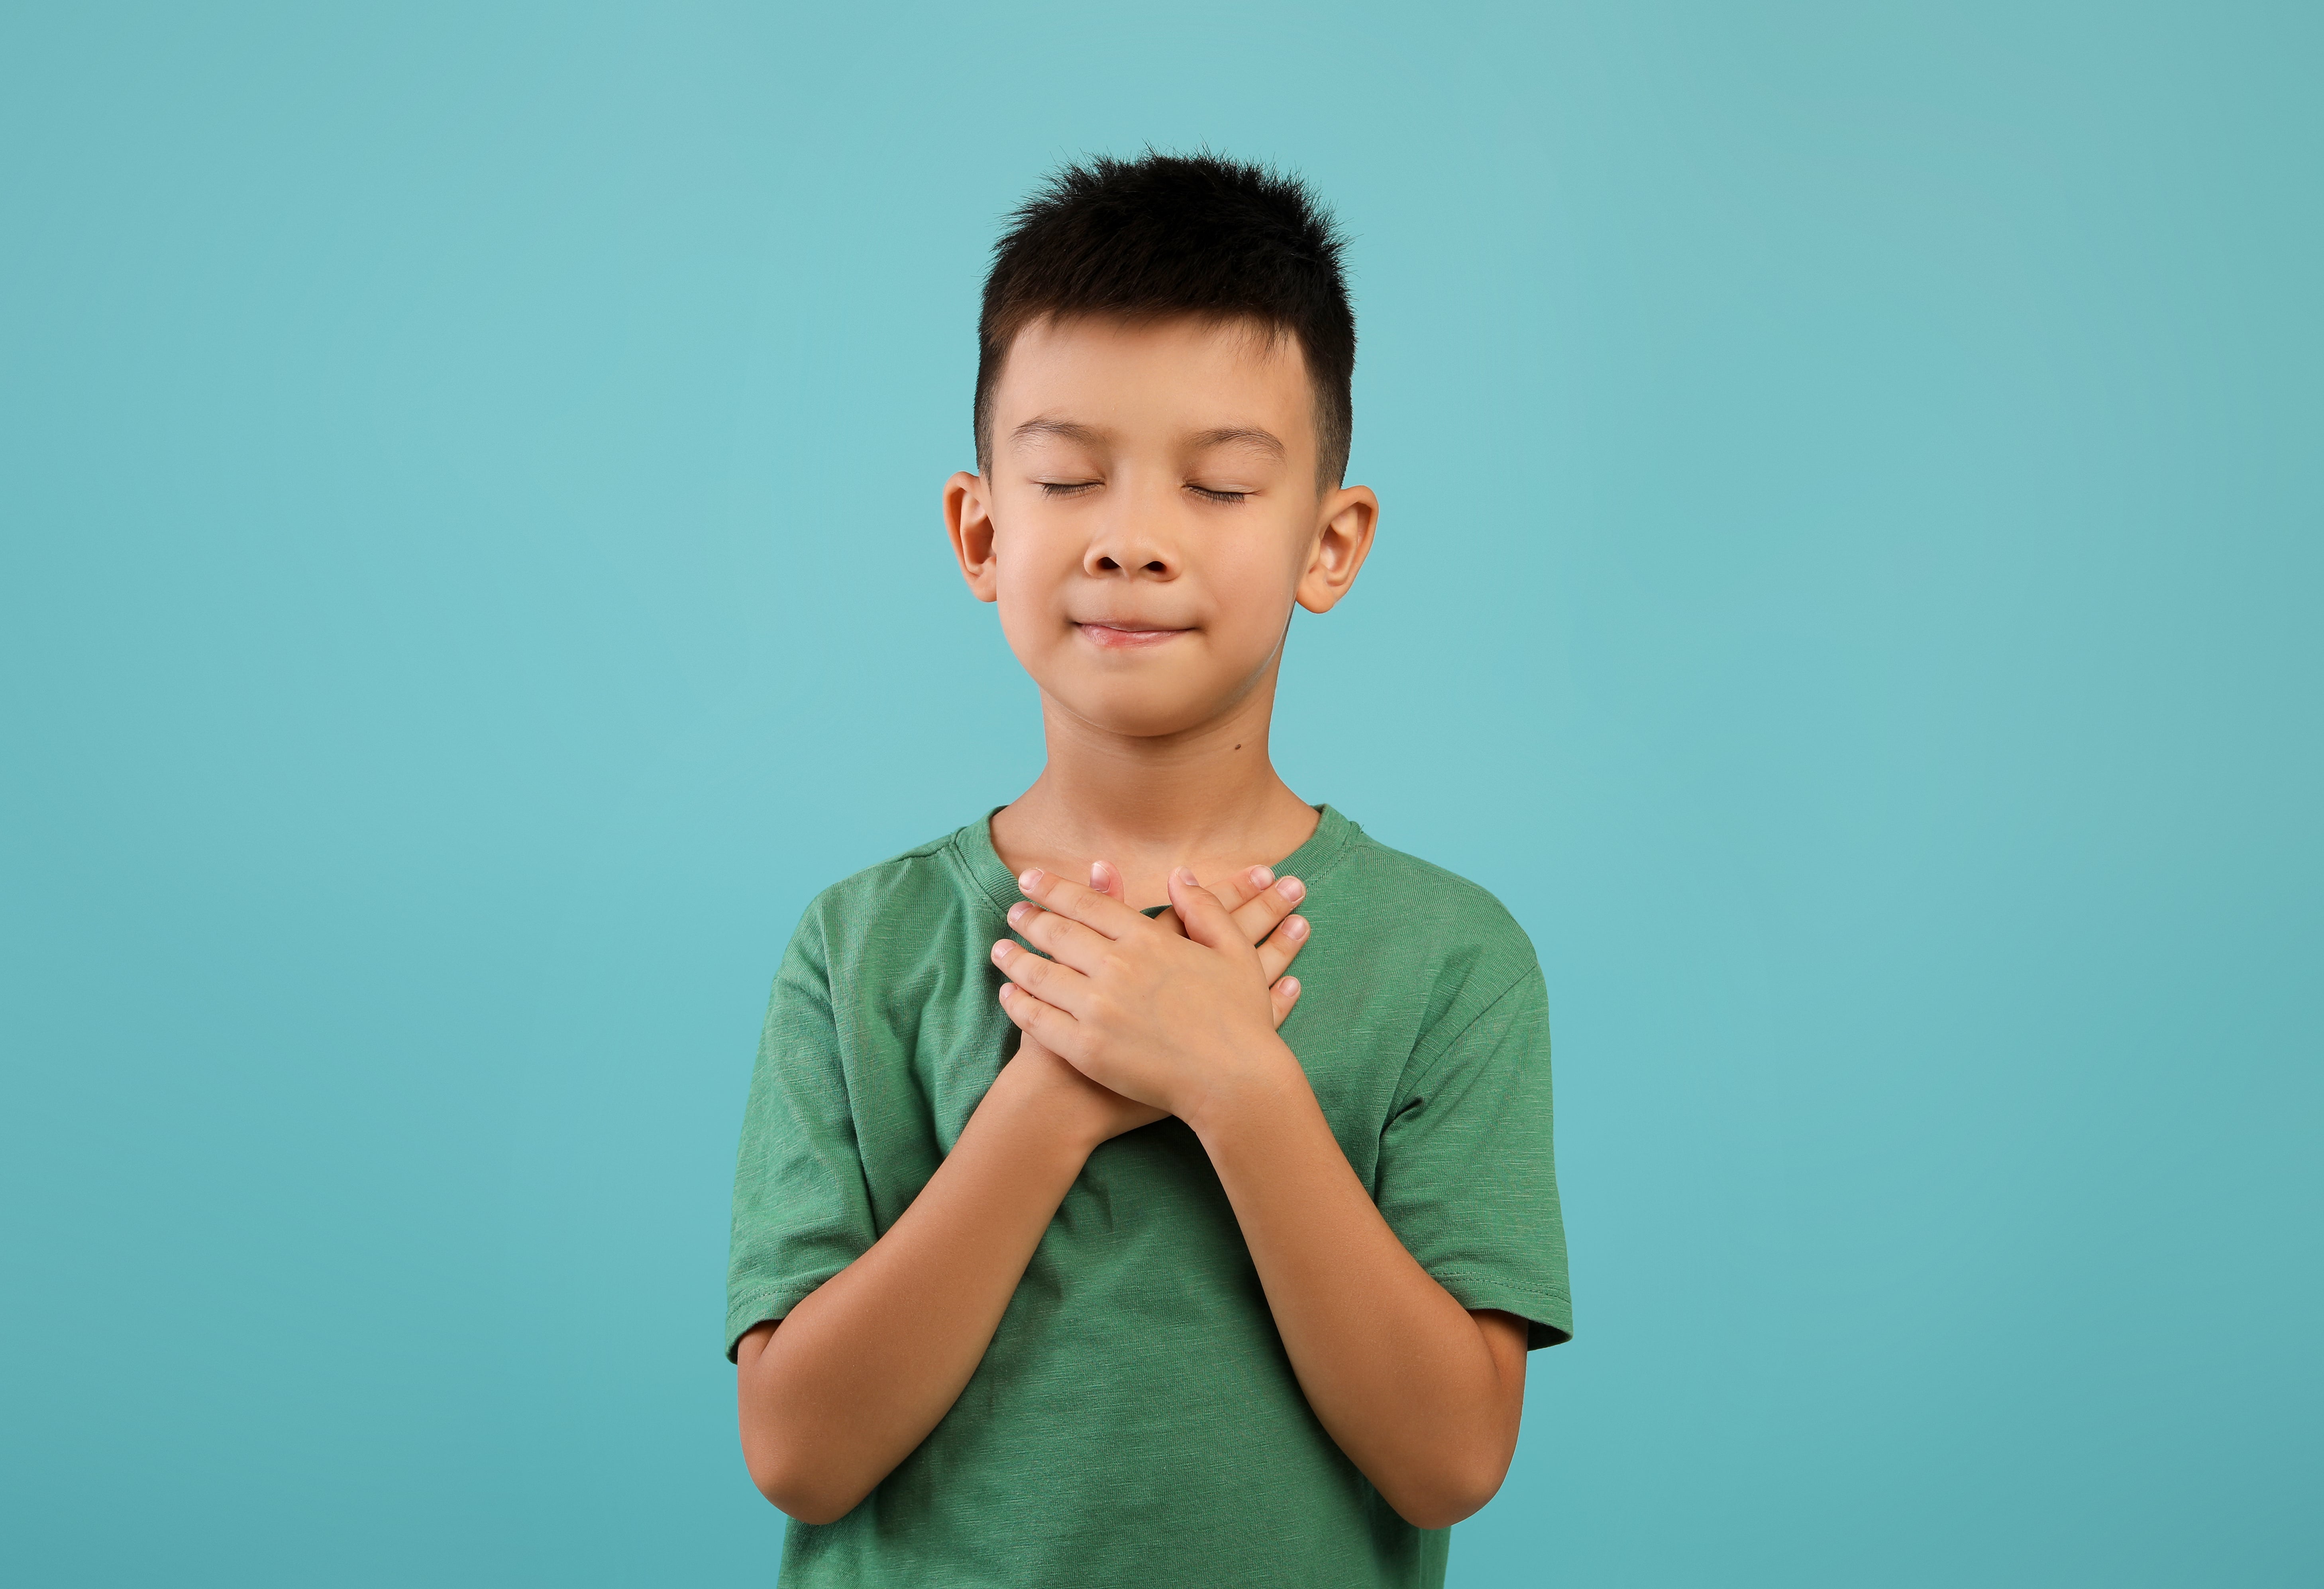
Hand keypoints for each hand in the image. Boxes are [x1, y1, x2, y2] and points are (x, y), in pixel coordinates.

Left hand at [994, 866, 1305, 1131]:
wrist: (1234, 1083)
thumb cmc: (1241, 1020)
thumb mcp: (1234, 953)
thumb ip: (1205, 909)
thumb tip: (1180, 875)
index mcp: (1148, 940)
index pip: (1088, 903)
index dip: (1054, 888)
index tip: (1030, 879)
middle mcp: (1117, 967)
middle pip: (1057, 933)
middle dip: (1030, 918)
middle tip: (1013, 911)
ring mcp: (1097, 1009)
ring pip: (1040, 974)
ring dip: (1015, 958)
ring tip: (1001, 949)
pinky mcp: (1085, 1049)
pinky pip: (1038, 1019)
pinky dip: (1017, 1003)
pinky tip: (1009, 994)